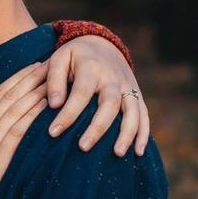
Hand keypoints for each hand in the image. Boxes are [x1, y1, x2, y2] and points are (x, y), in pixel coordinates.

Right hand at [0, 62, 48, 198]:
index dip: (15, 79)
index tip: (30, 68)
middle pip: (9, 97)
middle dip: (29, 79)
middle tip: (47, 65)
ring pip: (15, 110)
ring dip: (34, 92)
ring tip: (52, 80)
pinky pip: (17, 131)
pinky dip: (30, 116)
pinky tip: (44, 105)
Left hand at [46, 35, 149, 156]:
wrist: (102, 44)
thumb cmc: (75, 56)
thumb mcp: (59, 59)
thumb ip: (55, 80)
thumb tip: (54, 105)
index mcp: (91, 68)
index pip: (80, 94)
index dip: (67, 114)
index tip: (53, 132)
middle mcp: (112, 78)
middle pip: (109, 104)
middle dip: (97, 127)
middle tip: (83, 147)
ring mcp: (128, 86)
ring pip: (132, 111)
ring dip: (127, 133)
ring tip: (118, 154)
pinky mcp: (136, 94)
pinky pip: (144, 114)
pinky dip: (144, 133)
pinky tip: (139, 152)